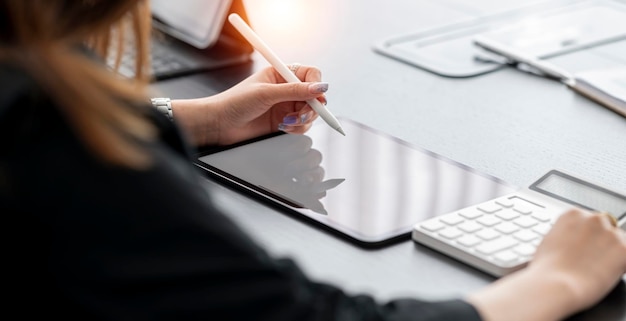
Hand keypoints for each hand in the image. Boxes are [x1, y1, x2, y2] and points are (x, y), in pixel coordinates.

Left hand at [170, 65, 327, 145]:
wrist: (220, 124)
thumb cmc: (235, 102)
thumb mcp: (266, 93)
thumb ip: (295, 91)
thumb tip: (320, 88)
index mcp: (282, 73)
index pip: (311, 74)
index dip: (317, 85)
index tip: (317, 96)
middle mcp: (286, 88)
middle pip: (314, 96)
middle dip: (311, 108)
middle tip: (300, 115)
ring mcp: (286, 105)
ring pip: (310, 113)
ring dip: (303, 120)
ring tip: (287, 122)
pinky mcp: (284, 121)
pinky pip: (302, 125)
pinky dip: (297, 128)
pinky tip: (283, 127)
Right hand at [529, 209, 625, 310]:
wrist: (554, 284)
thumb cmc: (547, 268)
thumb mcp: (550, 240)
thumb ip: (566, 234)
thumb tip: (574, 240)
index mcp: (574, 214)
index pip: (589, 221)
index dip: (587, 237)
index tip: (583, 248)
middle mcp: (594, 218)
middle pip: (606, 228)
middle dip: (601, 242)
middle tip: (590, 260)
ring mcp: (610, 233)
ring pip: (619, 241)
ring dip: (611, 253)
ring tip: (595, 269)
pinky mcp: (623, 249)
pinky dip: (620, 266)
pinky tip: (604, 273)